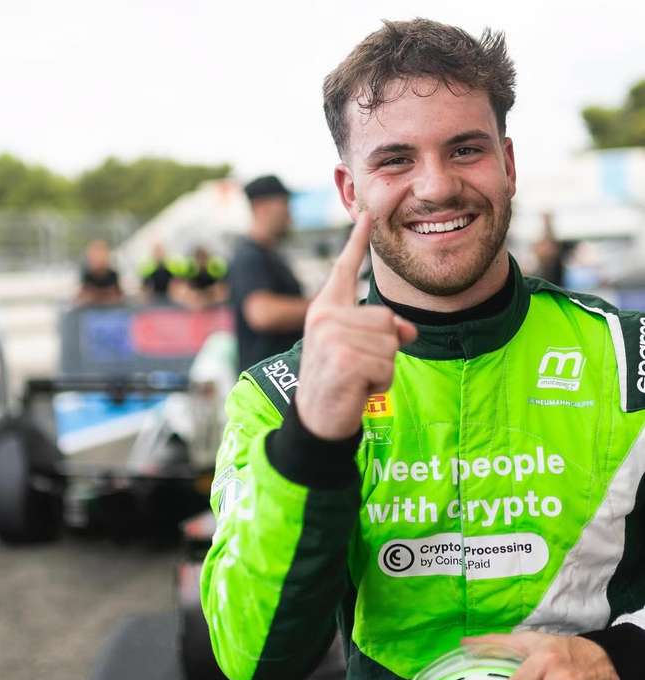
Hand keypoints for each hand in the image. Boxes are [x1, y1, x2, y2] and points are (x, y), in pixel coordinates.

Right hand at [295, 212, 416, 439]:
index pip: (343, 270)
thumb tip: (409, 330)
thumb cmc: (337, 381)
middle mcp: (325, 317)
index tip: (368, 215)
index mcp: (325, 309)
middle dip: (383, 349)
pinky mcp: (345, 359)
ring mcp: (332, 337)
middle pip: (387, 318)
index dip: (357, 242)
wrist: (316, 418)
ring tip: (356, 378)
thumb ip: (382, 332)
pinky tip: (357, 390)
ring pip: (391, 342)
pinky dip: (380, 383)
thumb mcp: (359, 350)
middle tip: (356, 368)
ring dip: (382, 368)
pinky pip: (387, 365)